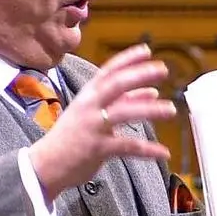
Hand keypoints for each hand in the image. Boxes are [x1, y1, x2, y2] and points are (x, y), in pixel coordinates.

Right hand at [29, 44, 176, 198]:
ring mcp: (93, 126)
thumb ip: (122, 101)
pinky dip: (148, 149)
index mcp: (87, 95)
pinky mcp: (98, 148)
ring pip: (124, 112)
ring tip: (171, 110)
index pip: (108, 71)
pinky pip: (128, 146)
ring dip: (150, 110)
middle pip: (116, 84)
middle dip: (140, 74)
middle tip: (162, 70)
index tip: (147, 50)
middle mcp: (89, 106)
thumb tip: (151, 92)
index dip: (128, 59)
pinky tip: (164, 152)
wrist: (45, 165)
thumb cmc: (71, 137)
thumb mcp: (92, 113)